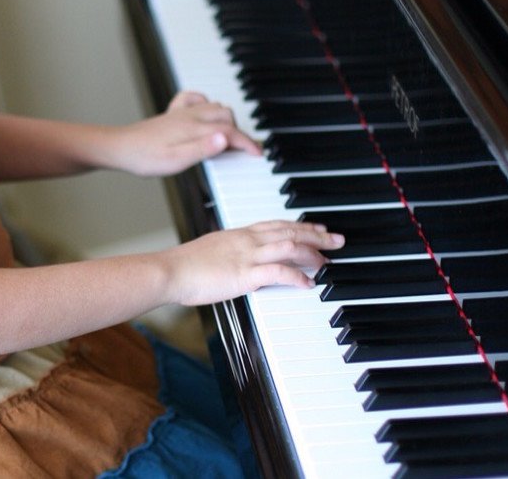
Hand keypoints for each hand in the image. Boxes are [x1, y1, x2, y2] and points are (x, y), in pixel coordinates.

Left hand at [110, 90, 261, 176]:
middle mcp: (191, 116)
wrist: (121, 148)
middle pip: (227, 116)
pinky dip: (207, 104)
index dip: (247, 143)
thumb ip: (204, 149)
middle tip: (246, 150)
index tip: (258, 153)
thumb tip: (227, 138)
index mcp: (195, 128)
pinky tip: (205, 117)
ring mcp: (182, 113)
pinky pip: (196, 99)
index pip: (230, 132)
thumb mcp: (177, 161)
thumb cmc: (146, 158)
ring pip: (215, 107)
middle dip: (240, 132)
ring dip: (227, 120)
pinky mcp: (173, 114)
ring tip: (229, 139)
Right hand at [163, 220, 345, 304]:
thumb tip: (245, 264)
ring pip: (290, 246)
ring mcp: (247, 256)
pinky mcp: (245, 274)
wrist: (171, 270)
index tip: (318, 228)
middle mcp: (247, 240)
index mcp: (240, 233)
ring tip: (328, 261)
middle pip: (290, 231)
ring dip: (313, 253)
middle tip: (337, 239)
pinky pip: (278, 272)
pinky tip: (308, 283)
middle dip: (317, 235)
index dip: (301, 225)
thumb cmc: (186, 265)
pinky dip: (297, 277)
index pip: (278, 224)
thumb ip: (233, 254)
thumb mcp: (214, 251)